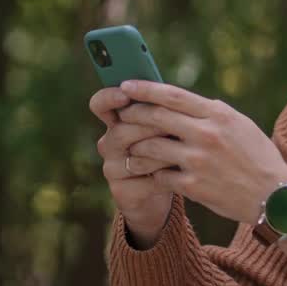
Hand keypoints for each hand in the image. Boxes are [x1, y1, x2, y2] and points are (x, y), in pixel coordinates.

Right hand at [91, 88, 175, 247]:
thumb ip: (165, 109)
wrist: (171, 187)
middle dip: (149, 127)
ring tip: (185, 150)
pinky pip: (145, 180)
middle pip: (121, 130)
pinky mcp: (122, 192)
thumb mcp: (170, 124)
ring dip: (163, 152)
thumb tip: (175, 93)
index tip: (125, 94)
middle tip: (172, 127)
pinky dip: (166, 175)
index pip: (101, 104)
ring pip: (136, 155)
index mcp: (117, 120)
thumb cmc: (173, 146)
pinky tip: (182, 172)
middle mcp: (109, 143)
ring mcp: (112, 168)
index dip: (109, 98)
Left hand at [116, 80, 286, 224]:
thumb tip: (183, 103)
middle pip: (156, 117)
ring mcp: (198, 160)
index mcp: (218, 115)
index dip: (146, 89)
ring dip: (137, 148)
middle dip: (132, 114)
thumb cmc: (258, 157)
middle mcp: (206, 134)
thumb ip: (212, 113)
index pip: (173, 95)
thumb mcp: (241, 125)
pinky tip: (154, 175)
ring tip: (132, 150)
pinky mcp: (193, 186)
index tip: (126, 84)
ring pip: (150, 148)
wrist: (274, 195)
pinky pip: (159, 176)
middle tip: (120, 115)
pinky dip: (154, 175)